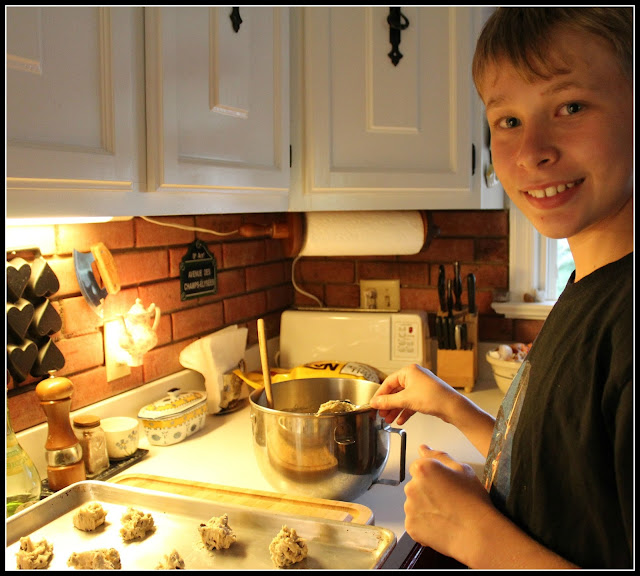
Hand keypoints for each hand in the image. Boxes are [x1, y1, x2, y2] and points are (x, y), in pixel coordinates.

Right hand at [369, 363, 459, 424]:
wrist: (452, 407)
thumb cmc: (434, 397)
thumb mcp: (406, 400)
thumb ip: (388, 402)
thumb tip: (376, 402)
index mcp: (409, 371)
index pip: (388, 382)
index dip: (380, 394)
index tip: (374, 404)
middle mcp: (415, 377)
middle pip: (395, 391)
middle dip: (388, 404)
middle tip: (381, 413)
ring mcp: (421, 387)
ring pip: (403, 398)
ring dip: (395, 409)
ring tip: (389, 419)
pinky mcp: (425, 396)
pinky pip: (411, 403)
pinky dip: (405, 411)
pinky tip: (400, 420)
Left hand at [403, 445, 494, 561]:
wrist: (477, 534)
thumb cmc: (473, 500)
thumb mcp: (462, 469)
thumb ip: (439, 456)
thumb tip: (422, 448)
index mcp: (423, 469)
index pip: (419, 467)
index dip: (433, 476)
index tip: (444, 485)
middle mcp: (412, 486)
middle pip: (415, 485)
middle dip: (427, 491)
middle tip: (447, 501)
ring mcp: (409, 508)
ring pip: (414, 503)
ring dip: (424, 507)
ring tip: (445, 514)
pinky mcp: (410, 526)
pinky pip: (414, 521)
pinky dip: (424, 524)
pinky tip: (440, 525)